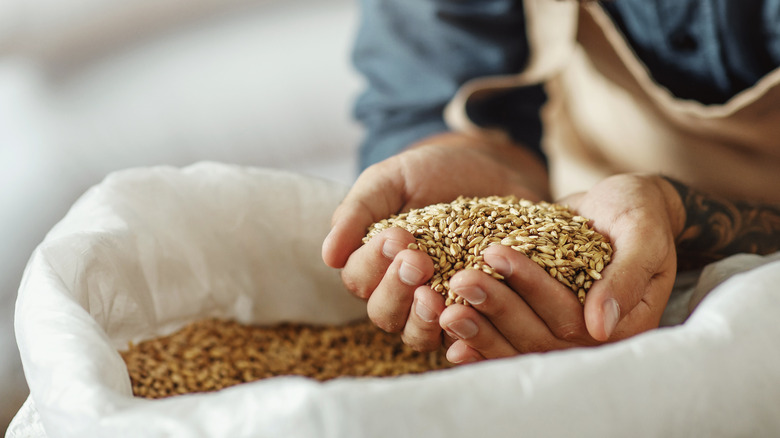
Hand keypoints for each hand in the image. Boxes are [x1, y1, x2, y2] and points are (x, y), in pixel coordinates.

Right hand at [321, 132, 549, 348]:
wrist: (491, 169)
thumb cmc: (432, 173)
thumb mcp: (390, 180)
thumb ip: (357, 212)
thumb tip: (328, 256)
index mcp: (373, 262)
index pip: (358, 277)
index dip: (372, 262)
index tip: (396, 236)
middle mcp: (400, 292)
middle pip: (383, 312)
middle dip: (396, 289)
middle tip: (418, 261)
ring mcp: (438, 307)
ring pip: (416, 335)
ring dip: (421, 321)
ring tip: (434, 298)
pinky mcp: (476, 313)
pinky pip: (464, 338)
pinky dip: (463, 335)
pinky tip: (469, 318)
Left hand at [440, 174, 685, 362]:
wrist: (623, 210)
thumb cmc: (640, 215)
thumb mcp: (643, 237)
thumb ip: (625, 278)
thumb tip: (599, 327)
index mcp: (622, 325)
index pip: (570, 316)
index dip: (530, 288)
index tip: (495, 256)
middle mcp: (589, 338)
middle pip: (537, 337)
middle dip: (495, 308)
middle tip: (460, 280)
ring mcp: (561, 335)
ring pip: (516, 344)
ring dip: (478, 328)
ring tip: (442, 308)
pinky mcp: (538, 324)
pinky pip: (507, 340)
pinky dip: (477, 339)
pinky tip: (445, 334)